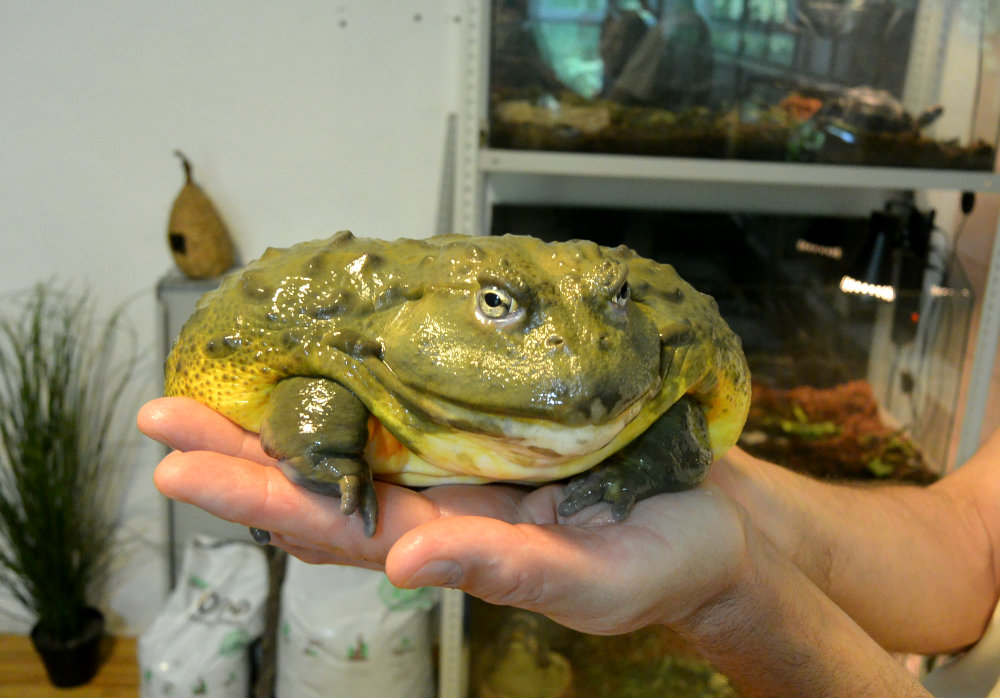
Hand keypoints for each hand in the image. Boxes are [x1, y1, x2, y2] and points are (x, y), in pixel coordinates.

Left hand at [138, 397, 750, 635]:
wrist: (715, 518)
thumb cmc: (662, 560)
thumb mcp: (591, 582)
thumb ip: (503, 576)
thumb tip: (405, 570)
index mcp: (452, 547)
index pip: (334, 529)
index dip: (255, 498)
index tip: (178, 468)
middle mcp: (441, 499)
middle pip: (325, 475)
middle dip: (241, 446)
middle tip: (162, 410)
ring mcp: (463, 455)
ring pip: (360, 428)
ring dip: (287, 402)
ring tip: (216, 369)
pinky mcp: (493, 415)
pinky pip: (416, 390)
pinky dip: (365, 369)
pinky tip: (327, 343)